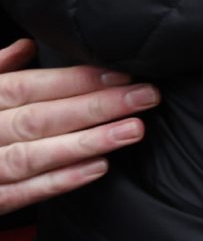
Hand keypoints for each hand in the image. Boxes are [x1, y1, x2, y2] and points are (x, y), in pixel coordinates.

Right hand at [0, 39, 158, 213]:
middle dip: (96, 107)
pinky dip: (57, 181)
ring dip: (85, 143)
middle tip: (145, 98)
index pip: (29, 86)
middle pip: (39, 117)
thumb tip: (25, 45)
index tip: (122, 74)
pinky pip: (18, 194)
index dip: (75, 80)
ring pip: (32, 155)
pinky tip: (95, 169)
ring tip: (131, 131)